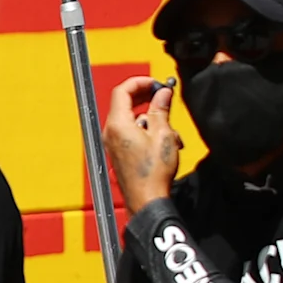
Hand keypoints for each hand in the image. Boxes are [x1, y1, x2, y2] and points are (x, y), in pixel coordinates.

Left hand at [102, 72, 181, 212]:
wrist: (146, 199)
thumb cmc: (153, 172)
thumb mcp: (163, 135)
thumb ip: (161, 110)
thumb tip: (162, 93)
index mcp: (118, 124)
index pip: (122, 91)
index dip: (140, 82)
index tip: (157, 83)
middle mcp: (110, 132)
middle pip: (125, 103)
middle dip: (146, 97)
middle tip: (163, 96)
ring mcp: (113, 143)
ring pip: (132, 119)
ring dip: (152, 119)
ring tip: (171, 131)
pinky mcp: (119, 152)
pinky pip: (132, 133)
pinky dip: (147, 131)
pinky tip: (165, 143)